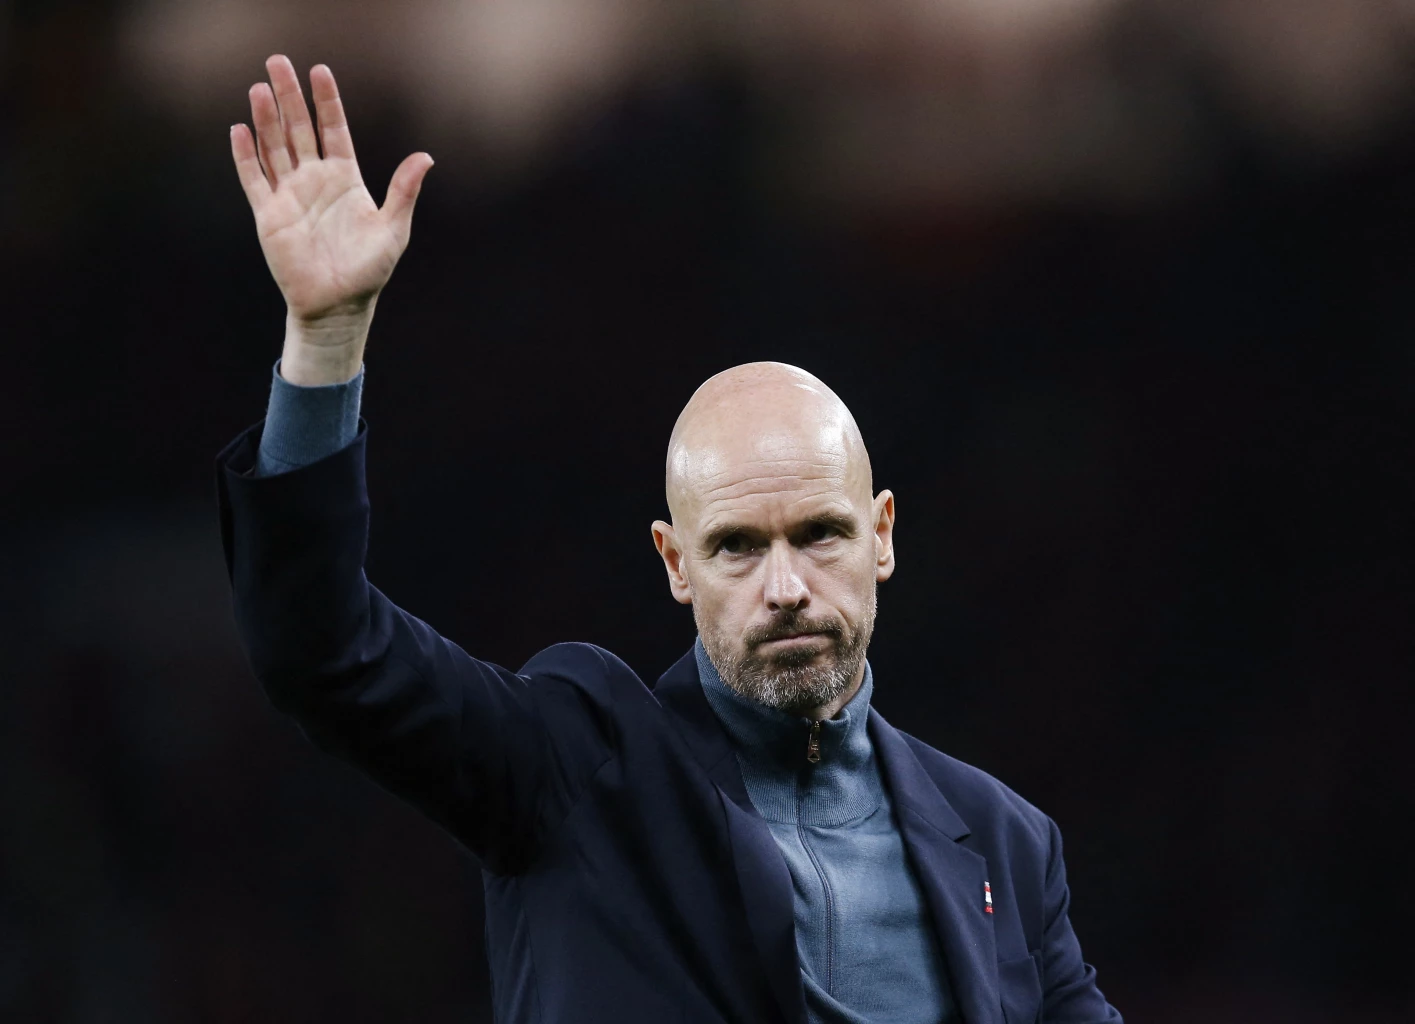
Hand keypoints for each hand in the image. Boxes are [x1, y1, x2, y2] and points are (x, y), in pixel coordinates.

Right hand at [230, 55, 432, 333]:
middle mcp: (315, 181)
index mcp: (345, 179)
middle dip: (289, 96)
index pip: (334, 129)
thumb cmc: (369, 270)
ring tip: (259, 88)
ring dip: (266, 119)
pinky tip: (240, 129)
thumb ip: (404, 191)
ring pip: (275, 148)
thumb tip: (426, 157)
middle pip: (299, 129)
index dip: (327, 101)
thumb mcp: (394, 229)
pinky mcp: (269, 215)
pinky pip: (254, 180)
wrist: (339, 306)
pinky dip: (246, 156)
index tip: (320, 71)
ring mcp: (290, 195)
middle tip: (277, 61)